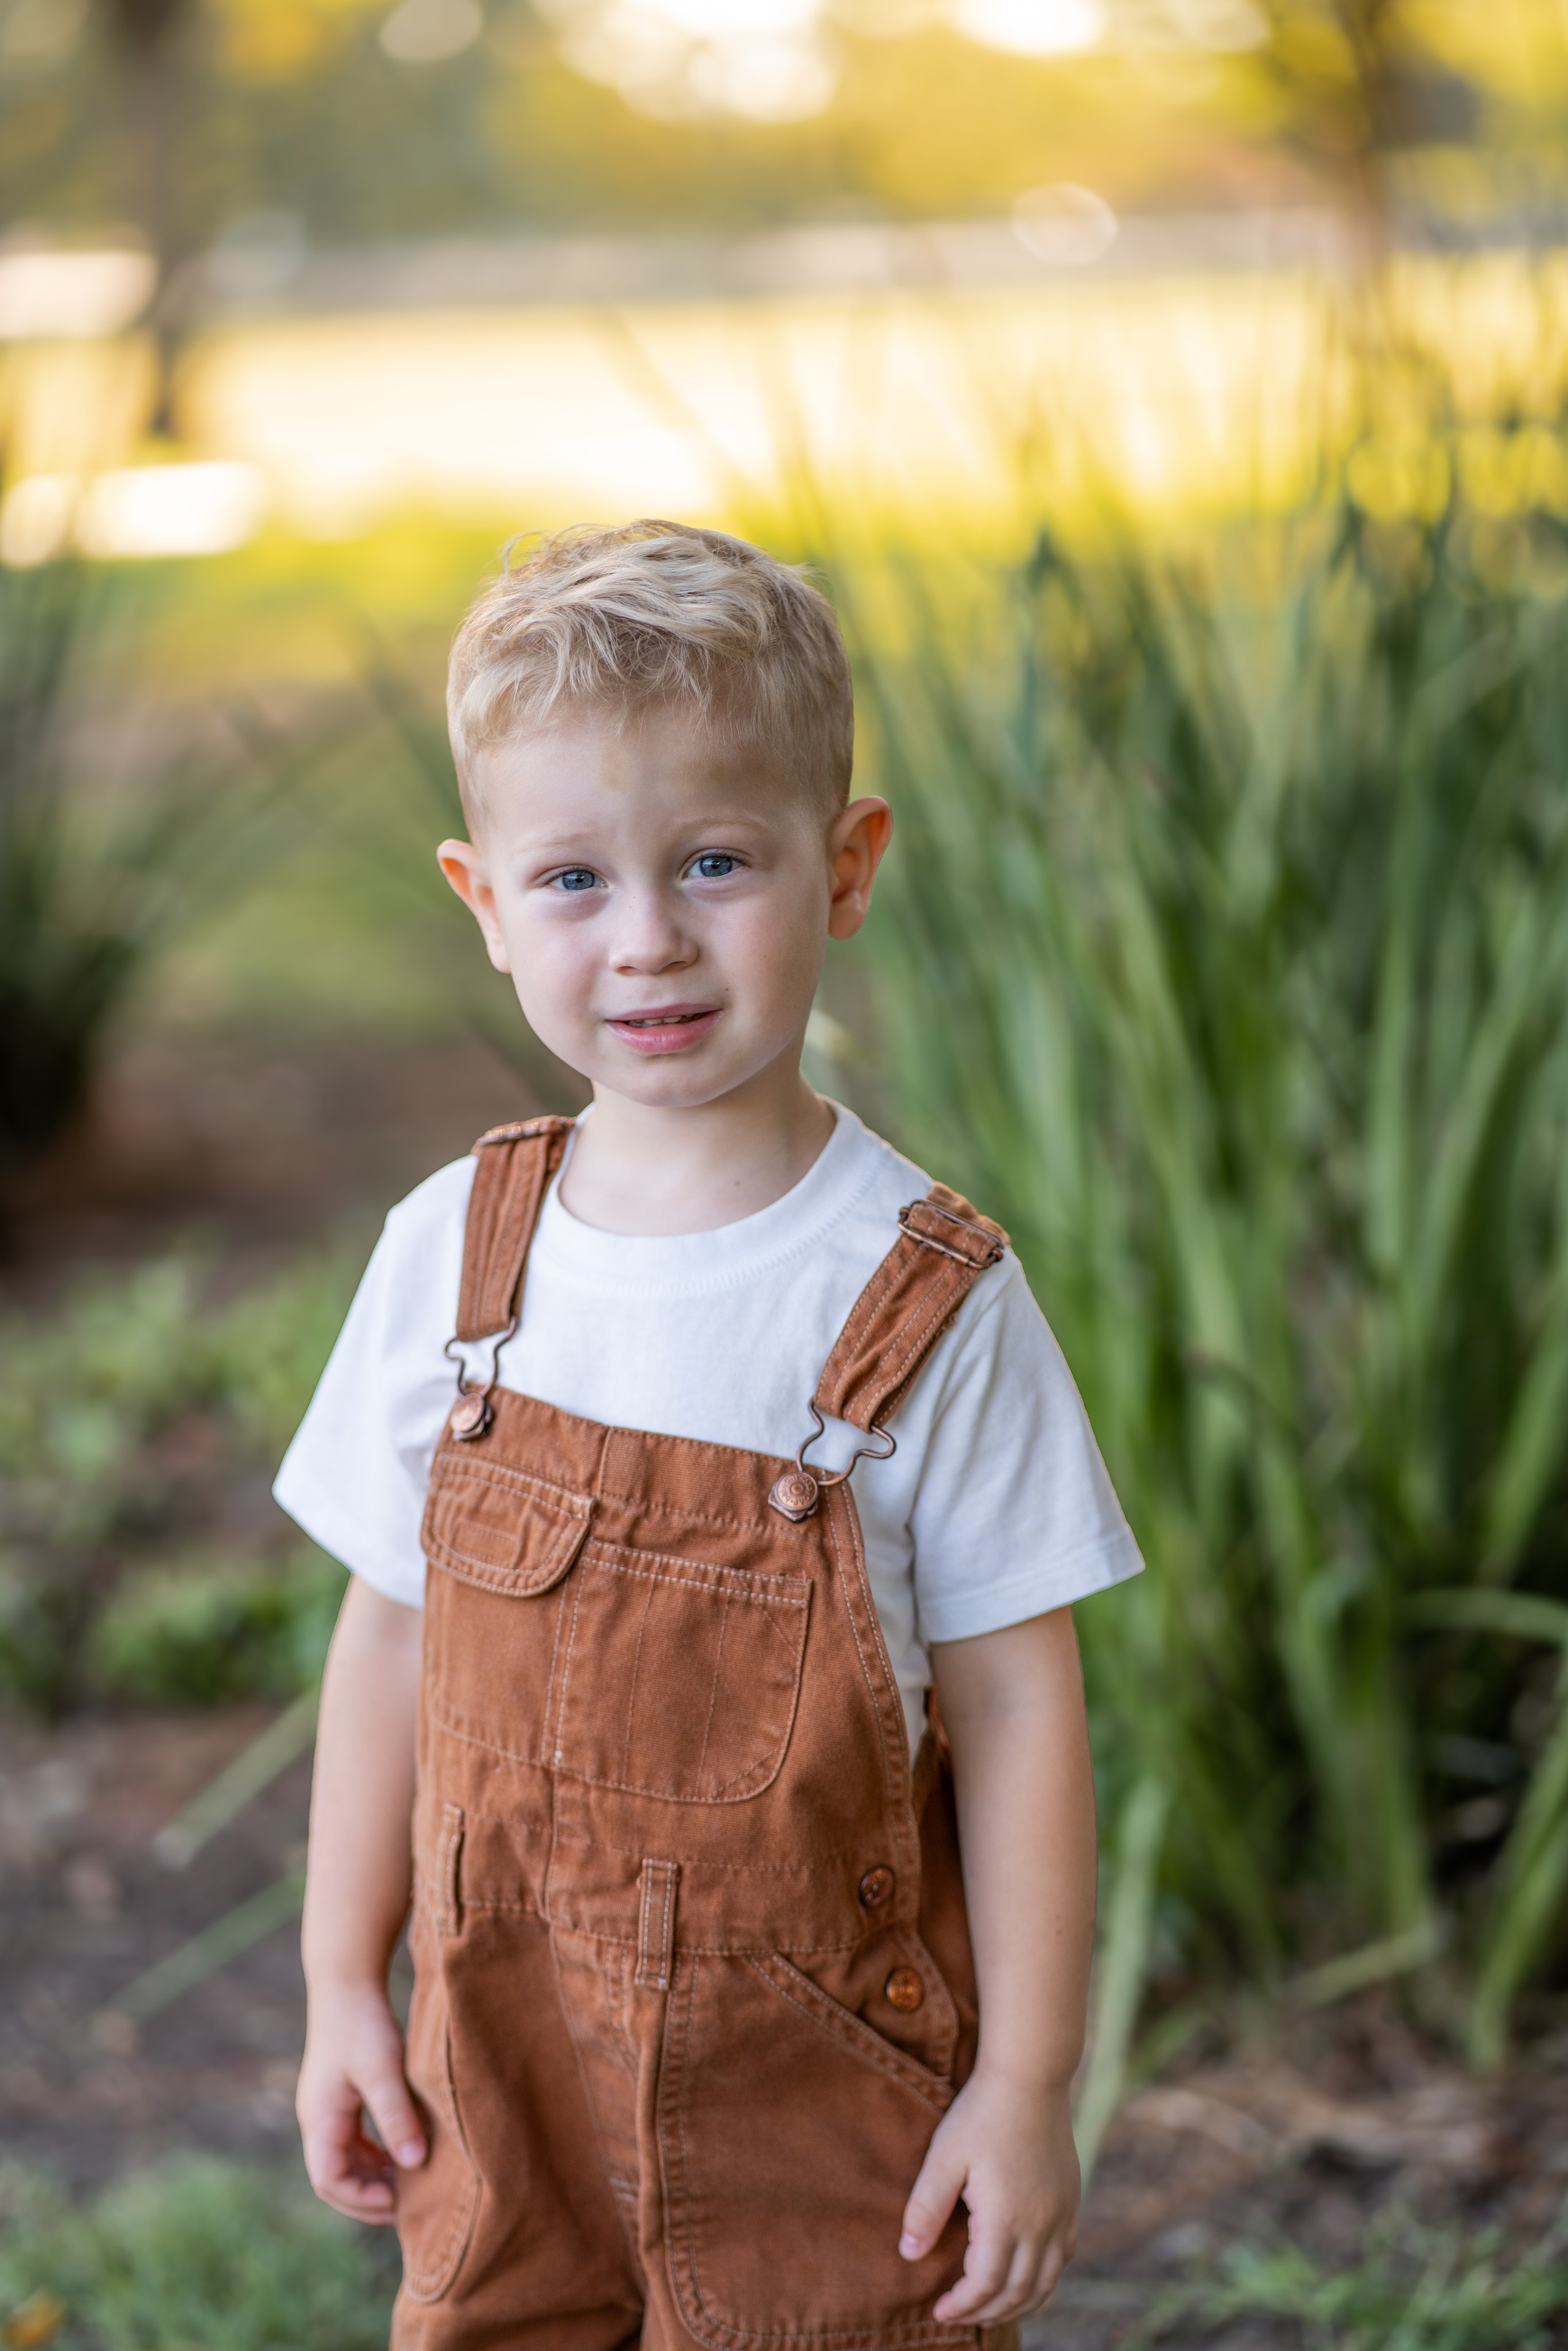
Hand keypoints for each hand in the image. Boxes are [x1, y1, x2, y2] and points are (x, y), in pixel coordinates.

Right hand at [297, 1981, 426, 2223]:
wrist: (347, 1981)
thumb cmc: (363, 2024)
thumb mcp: (383, 2071)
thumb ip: (397, 2117)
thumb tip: (415, 2164)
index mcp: (320, 2119)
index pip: (329, 2181)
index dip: (361, 2200)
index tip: (397, 2201)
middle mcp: (317, 2119)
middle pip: (334, 2177)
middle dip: (367, 2197)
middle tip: (409, 2206)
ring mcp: (326, 2108)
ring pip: (344, 2160)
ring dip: (373, 2176)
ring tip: (409, 2186)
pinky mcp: (339, 2096)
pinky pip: (353, 2140)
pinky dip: (374, 2154)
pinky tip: (402, 2153)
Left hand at [899, 2066, 1079, 2323]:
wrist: (1030, 2075)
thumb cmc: (981, 2113)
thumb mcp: (944, 2157)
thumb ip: (926, 2208)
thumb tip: (909, 2254)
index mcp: (1006, 2219)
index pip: (985, 2285)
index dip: (962, 2306)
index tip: (939, 2310)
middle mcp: (1041, 2225)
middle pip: (1017, 2292)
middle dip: (986, 2312)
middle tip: (959, 2315)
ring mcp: (1061, 2214)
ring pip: (1045, 2282)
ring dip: (1018, 2304)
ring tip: (990, 2309)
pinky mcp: (1071, 2200)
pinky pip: (1063, 2257)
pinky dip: (1043, 2280)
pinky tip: (1026, 2278)